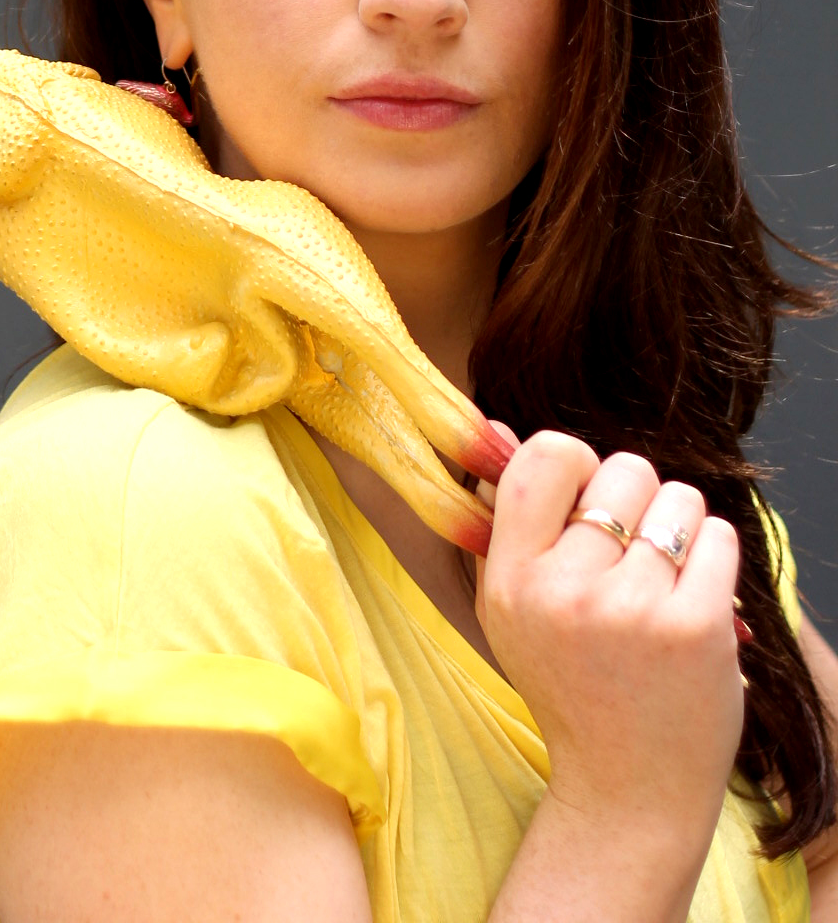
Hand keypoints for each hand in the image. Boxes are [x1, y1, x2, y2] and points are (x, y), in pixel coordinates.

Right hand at [477, 433, 743, 851]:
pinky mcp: (695, 628)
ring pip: (678, 498)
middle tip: (631, 550)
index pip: (545, 455)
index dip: (576, 461)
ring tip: (664, 576)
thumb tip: (502, 432)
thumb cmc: (573, 686)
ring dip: (679, 525)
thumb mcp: (510, 612)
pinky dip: (715, 555)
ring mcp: (632, 610)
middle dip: (636, 497)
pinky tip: (696, 594)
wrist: (628, 790)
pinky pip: (719, 537)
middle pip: (623, 468)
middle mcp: (565, 592)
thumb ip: (508, 525)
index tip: (586, 499)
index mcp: (511, 581)